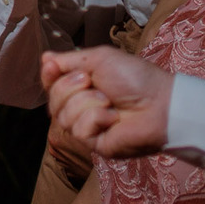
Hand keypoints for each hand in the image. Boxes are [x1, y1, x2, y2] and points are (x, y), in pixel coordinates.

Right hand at [41, 47, 173, 158]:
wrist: (160, 103)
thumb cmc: (135, 78)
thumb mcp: (99, 58)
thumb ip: (69, 60)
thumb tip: (44, 58)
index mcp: (82, 85)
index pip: (51, 84)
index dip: (48, 76)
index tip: (53, 67)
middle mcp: (81, 106)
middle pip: (52, 100)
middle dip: (69, 87)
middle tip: (91, 82)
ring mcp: (87, 127)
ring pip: (63, 116)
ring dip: (86, 103)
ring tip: (109, 102)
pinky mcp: (95, 144)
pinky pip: (79, 130)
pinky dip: (96, 119)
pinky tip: (113, 118)